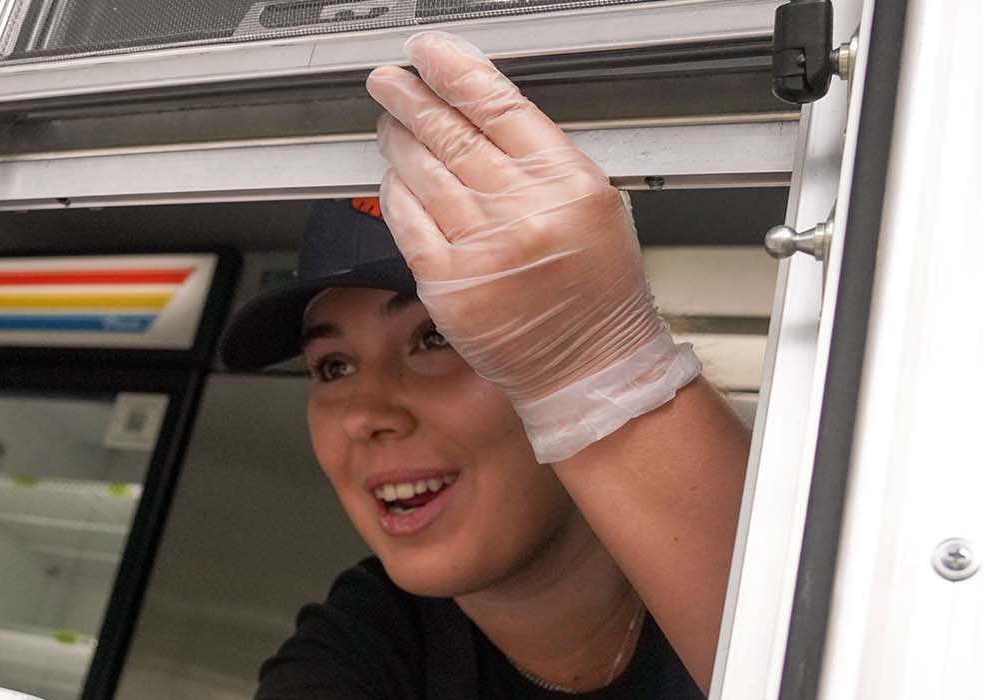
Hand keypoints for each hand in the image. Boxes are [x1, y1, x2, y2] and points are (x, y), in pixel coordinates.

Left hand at [368, 32, 700, 459]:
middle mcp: (521, 211)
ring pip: (423, 173)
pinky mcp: (446, 284)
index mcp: (564, 182)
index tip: (429, 54)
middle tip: (389, 81)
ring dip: (399, 141)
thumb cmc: (593, 289)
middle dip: (411, 100)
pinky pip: (407, 223)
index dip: (455, 73)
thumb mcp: (592, 204)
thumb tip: (479, 112)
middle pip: (451, 134)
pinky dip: (396, 195)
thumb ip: (539, 159)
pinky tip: (393, 178)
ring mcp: (479, 249)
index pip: (498, 106)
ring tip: (390, 122)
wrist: (586, 363)